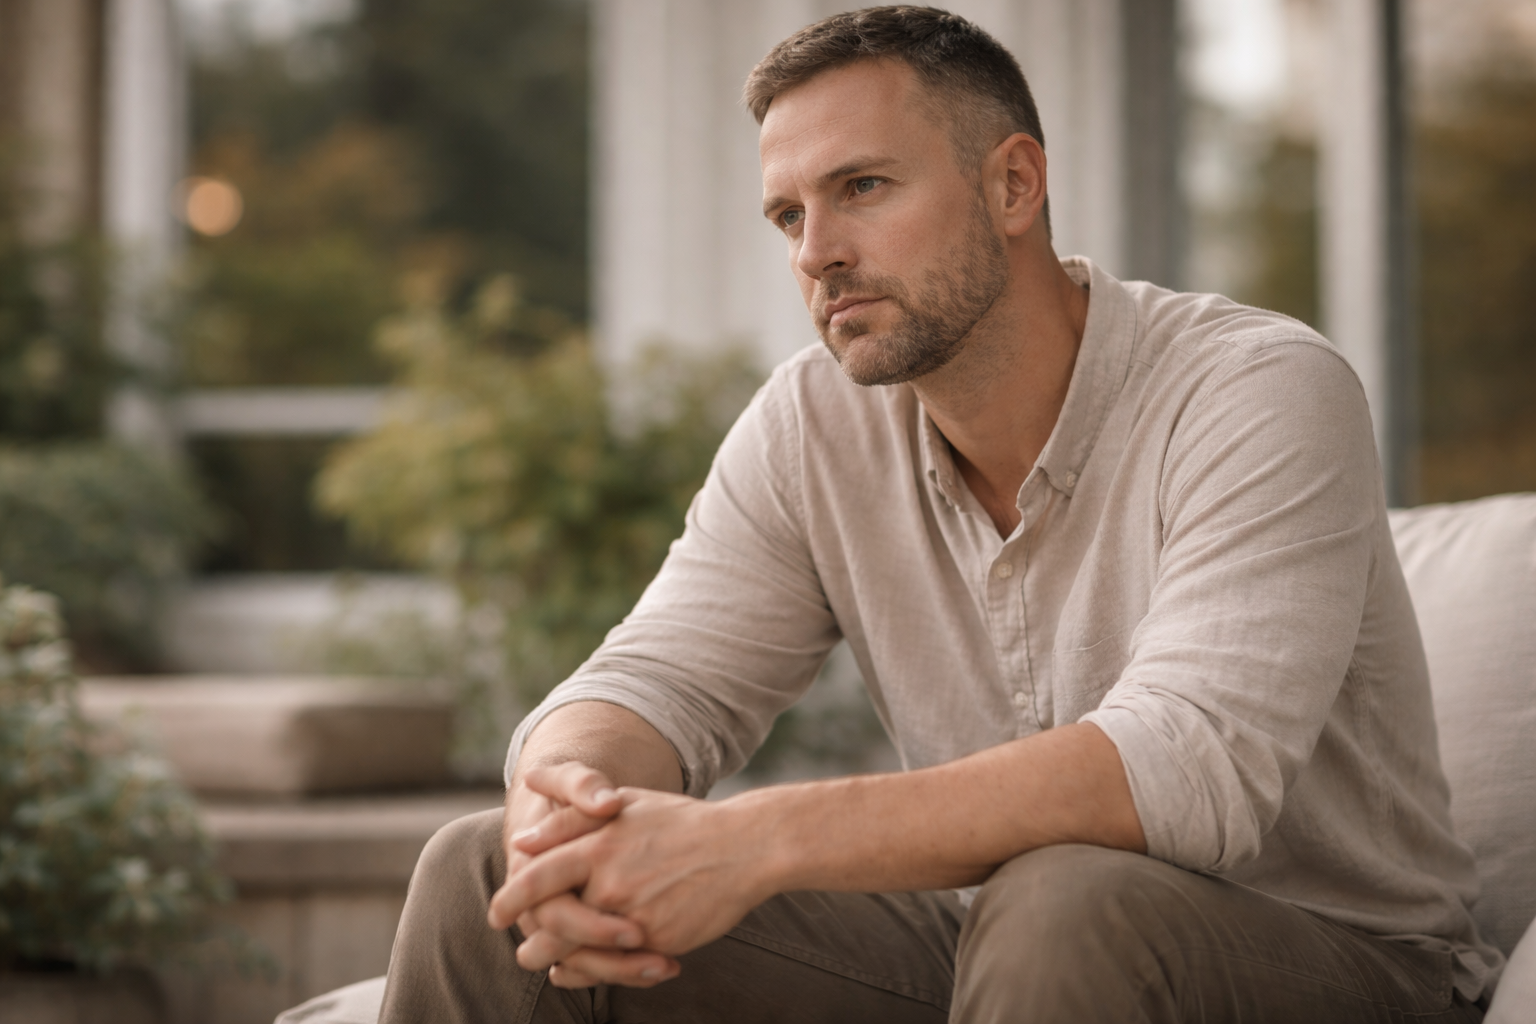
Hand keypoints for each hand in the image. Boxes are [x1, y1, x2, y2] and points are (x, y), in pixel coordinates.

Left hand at [498, 786, 776, 982]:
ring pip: (583, 954)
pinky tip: (591, 970)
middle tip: (523, 951)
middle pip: (553, 926)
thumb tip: (522, 842)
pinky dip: (600, 972)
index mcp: (599, 846)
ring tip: (552, 967)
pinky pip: (618, 966)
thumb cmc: (680, 822)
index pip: (537, 878)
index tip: (496, 913)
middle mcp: (612, 884)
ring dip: (563, 964)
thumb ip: (571, 821)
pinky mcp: (659, 942)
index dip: (511, 899)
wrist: (744, 847)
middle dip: (533, 944)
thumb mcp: (626, 805)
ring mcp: (636, 917)